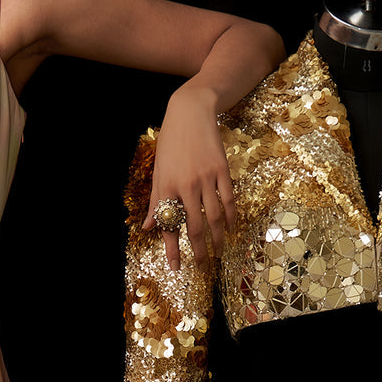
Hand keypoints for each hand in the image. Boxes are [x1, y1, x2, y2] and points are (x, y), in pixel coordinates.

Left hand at [143, 83, 235, 270]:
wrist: (190, 113)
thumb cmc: (171, 144)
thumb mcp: (158, 171)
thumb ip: (156, 201)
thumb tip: (149, 227)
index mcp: (166, 187)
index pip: (169, 225)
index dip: (173, 249)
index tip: (177, 268)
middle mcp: (186, 185)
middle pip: (194, 226)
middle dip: (199, 250)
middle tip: (203, 266)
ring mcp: (206, 178)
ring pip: (214, 216)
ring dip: (218, 238)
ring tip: (219, 251)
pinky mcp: (222, 170)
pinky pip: (228, 199)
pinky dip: (231, 216)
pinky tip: (231, 228)